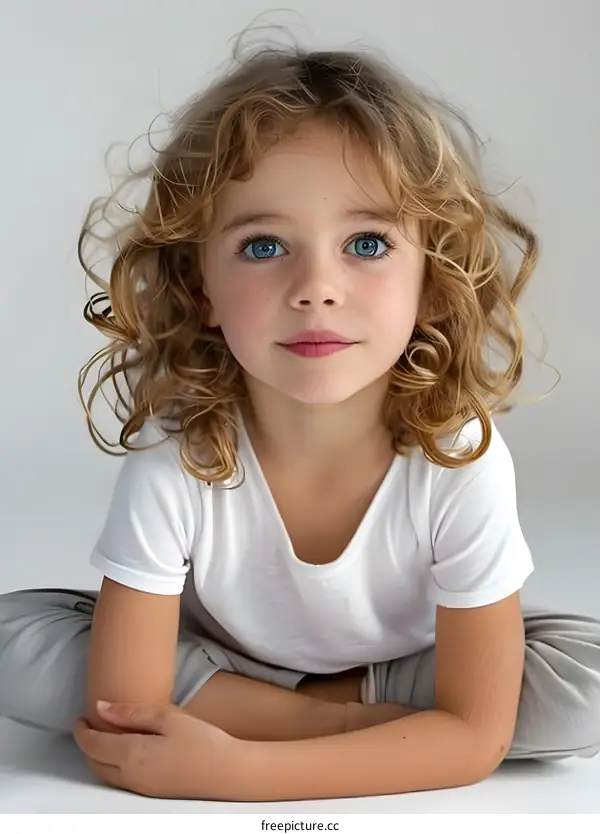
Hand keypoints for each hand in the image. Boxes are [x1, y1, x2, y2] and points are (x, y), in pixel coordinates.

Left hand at [73, 701, 244, 798]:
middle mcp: (132, 777)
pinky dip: (112, 766)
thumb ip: (132, 713)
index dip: (82, 731)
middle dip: (86, 746)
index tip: (80, 718)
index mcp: (132, 755)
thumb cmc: (203, 741)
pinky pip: (121, 781)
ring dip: (98, 758)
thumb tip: (102, 708)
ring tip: (104, 737)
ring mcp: (142, 788)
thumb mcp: (168, 717)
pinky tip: (124, 753)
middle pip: (95, 764)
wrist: (229, 771)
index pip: (94, 745)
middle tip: (88, 726)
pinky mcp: (153, 792)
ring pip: (106, 775)